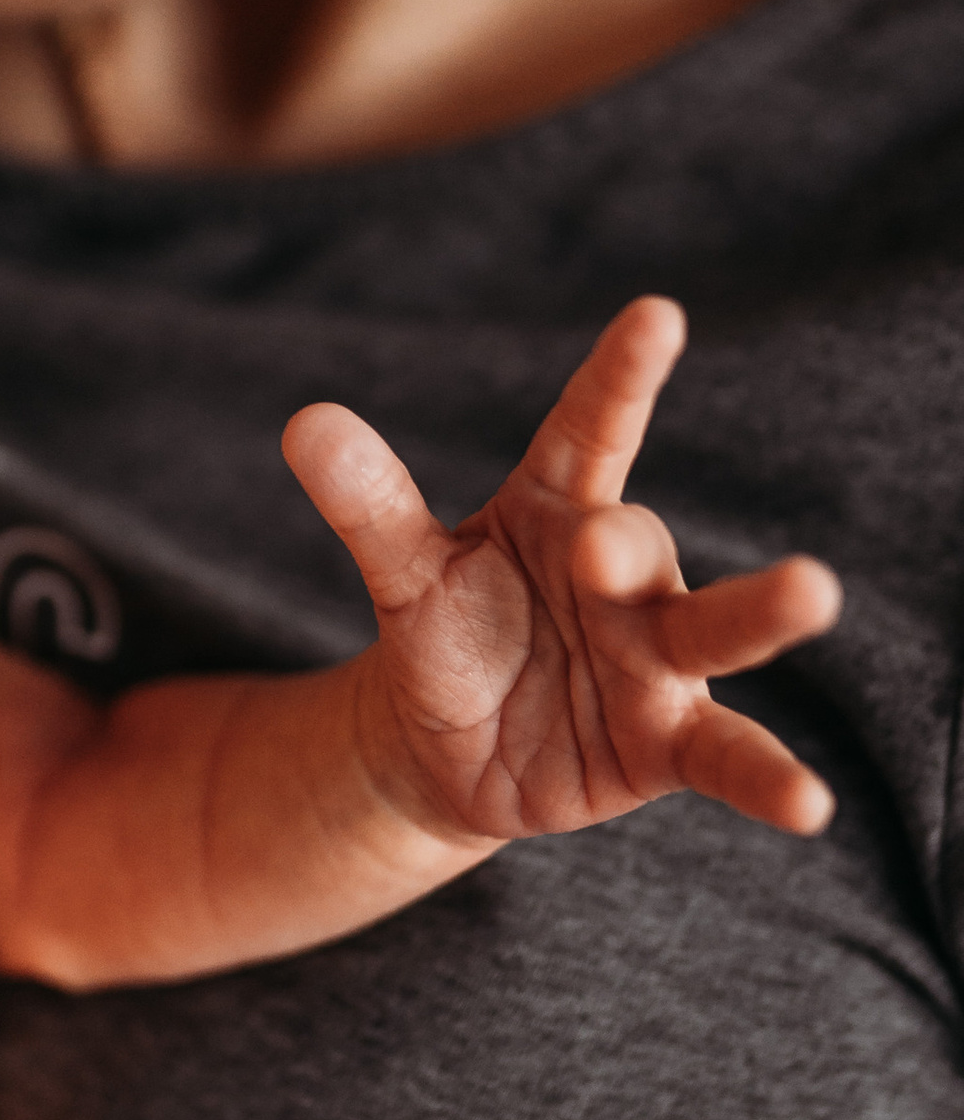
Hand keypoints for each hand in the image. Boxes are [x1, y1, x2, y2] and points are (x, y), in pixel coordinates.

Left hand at [284, 296, 839, 849]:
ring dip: (762, 612)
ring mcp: (655, 662)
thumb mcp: (406, 574)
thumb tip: (305, 421)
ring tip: (813, 591)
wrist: (451, 748)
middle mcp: (624, 579)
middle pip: (640, 547)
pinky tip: (811, 805)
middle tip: (609, 546)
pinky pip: (727, 758)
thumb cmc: (449, 633)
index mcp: (561, 512)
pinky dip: (770, 778)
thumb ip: (370, 505)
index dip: (620, 376)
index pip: (590, 432)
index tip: (656, 314)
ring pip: (714, 632)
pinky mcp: (668, 745)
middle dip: (630, 546)